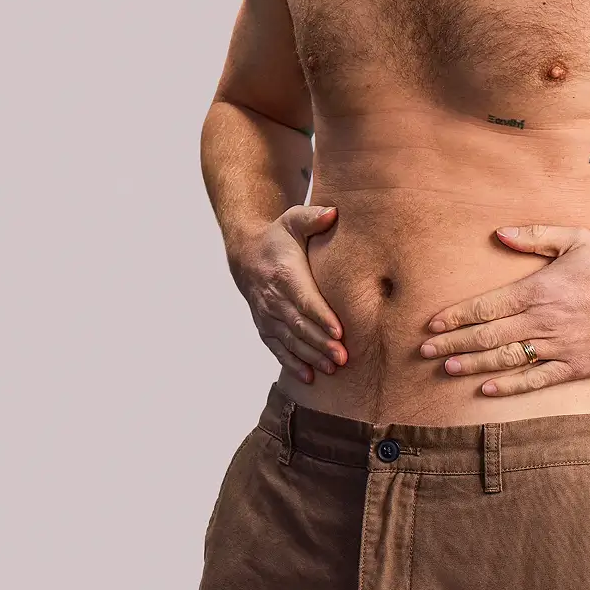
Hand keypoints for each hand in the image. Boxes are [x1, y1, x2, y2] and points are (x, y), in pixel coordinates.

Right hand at [229, 204, 347, 382]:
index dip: (321, 316)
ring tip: (332, 368)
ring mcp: (267, 315)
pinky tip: (308, 377)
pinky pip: (277, 348)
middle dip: (321, 343)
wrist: (246, 253)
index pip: (304, 299)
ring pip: (290, 340)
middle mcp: (272, 298)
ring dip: (311, 356)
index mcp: (284, 274)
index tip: (339, 331)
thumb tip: (334, 213)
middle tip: (343, 357)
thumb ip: (313, 217)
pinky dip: (292, 363)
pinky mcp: (265, 326)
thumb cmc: (279, 237)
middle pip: (299, 325)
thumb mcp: (293, 220)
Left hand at [419, 225, 589, 396]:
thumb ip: (534, 237)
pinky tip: (488, 389)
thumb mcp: (575, 238)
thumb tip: (498, 233)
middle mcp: (543, 321)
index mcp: (538, 290)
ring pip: (507, 359)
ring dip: (474, 364)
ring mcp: (559, 346)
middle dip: (453, 343)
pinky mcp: (576, 365)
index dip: (456, 317)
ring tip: (447, 368)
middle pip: (488, 336)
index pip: (485, 307)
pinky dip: (510, 386)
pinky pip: (536, 379)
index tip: (432, 324)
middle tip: (425, 351)